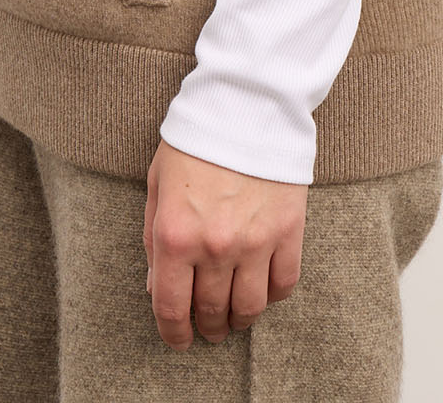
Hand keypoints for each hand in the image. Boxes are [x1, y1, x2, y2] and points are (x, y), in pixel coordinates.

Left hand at [142, 136, 306, 350]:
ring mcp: (254, 241)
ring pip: (249, 308)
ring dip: (239, 320)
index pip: (171, 307)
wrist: (246, 102)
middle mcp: (214, 246)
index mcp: (175, 234)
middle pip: (211, 312)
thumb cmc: (195, 139)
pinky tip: (262, 289)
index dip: (173, 333)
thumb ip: (153, 237)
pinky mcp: (288, 231)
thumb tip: (157, 285)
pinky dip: (272, 296)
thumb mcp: (158, 183)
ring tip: (234, 316)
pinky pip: (283, 284)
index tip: (178, 340)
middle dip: (207, 327)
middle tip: (207, 328)